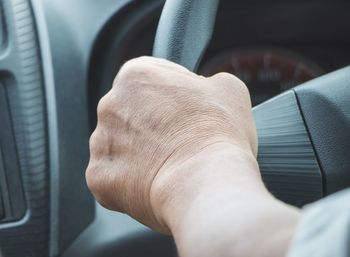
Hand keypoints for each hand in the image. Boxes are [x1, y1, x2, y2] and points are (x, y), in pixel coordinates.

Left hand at [86, 56, 257, 232]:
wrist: (205, 183)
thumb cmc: (218, 134)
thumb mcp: (228, 90)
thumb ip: (208, 82)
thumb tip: (204, 91)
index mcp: (136, 75)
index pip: (149, 79)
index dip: (171, 95)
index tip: (185, 110)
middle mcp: (110, 104)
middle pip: (130, 112)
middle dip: (151, 123)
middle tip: (178, 140)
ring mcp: (100, 142)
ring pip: (119, 144)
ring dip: (138, 152)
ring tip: (169, 165)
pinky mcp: (98, 176)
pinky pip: (113, 175)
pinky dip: (129, 180)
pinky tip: (155, 182)